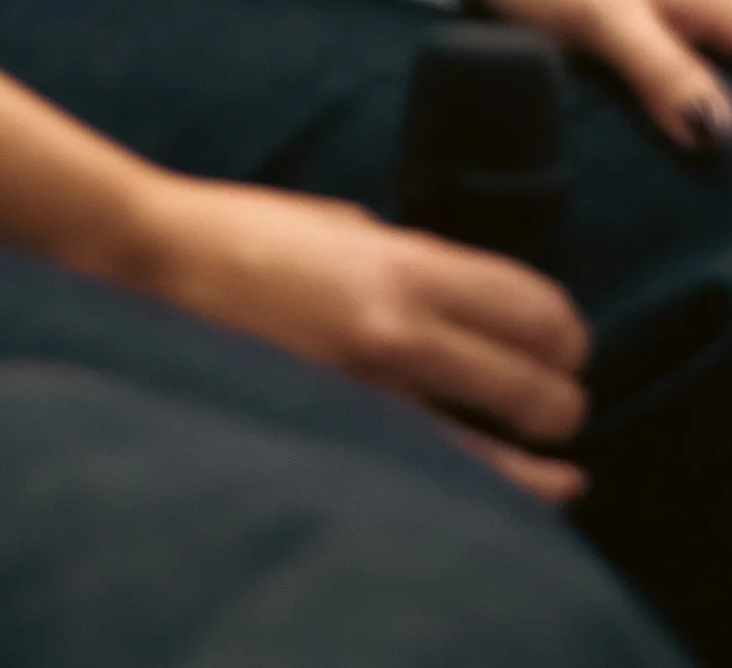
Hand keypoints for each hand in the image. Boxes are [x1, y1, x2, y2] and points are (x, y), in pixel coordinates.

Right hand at [127, 175, 589, 502]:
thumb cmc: (248, 231)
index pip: (529, 305)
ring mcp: (365, 396)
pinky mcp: (331, 438)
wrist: (157, 263)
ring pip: (488, 459)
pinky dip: (468, 494)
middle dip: (564, 404)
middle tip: (570, 410)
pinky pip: (423, 480)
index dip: (567, 331)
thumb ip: (408, 262)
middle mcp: (398, 331)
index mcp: (406, 263)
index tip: (574, 345)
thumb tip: (459, 301)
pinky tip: (489, 504)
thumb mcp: (346, 226)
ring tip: (564, 479)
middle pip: (527, 385)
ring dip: (538, 473)